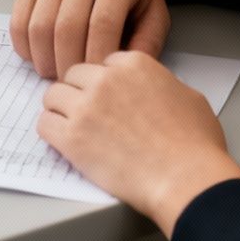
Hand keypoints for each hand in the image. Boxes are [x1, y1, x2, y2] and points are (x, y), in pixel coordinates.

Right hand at [11, 0, 170, 79]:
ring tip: (57, 72)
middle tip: (74, 82)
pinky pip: (19, 22)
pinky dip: (26, 48)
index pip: (102, 24)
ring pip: (40, 27)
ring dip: (46, 60)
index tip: (97, 82)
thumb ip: (146, 43)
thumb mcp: (153, 11)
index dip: (96, 59)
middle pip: (67, 28)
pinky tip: (41, 57)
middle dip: (69, 65)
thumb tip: (122, 72)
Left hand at [37, 51, 239, 234]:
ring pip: (53, 96)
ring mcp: (86, 107)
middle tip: (89, 115)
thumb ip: (161, 84)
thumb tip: (152, 91)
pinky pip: (44, 124)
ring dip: (61, 110)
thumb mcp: (188, 97)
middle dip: (79, 93)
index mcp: (134, 63)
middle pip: (74, 75)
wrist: (185, 178)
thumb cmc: (195, 144)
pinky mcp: (72, 138)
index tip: (108, 98)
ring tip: (74, 128)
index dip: (104, 82)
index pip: (103, 62)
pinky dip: (52, 132)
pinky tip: (64, 142)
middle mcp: (105, 79)